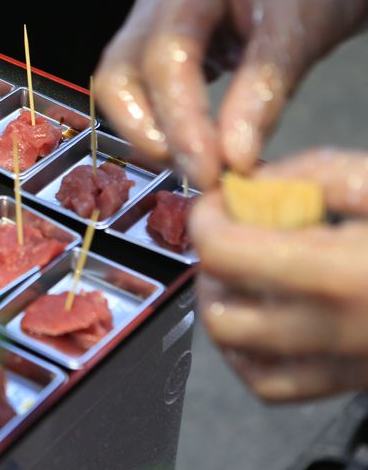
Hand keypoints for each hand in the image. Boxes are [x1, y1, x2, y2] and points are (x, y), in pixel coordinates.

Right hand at [93, 0, 367, 187]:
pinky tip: (197, 145)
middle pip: (119, 73)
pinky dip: (165, 122)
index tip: (207, 169)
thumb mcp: (301, 29)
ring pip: (123, 85)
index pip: (165, 55)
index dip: (180, 119)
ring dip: (151, 131)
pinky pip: (146, 88)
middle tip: (193, 171)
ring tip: (197, 164)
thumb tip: (234, 160)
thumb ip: (264, 93)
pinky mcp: (163, 42)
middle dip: (146, 129)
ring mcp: (153, 18)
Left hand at [191, 148, 367, 401]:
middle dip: (210, 265)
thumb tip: (252, 182)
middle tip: (229, 233)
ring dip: (225, 306)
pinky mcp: (354, 383)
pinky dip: (249, 353)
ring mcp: (345, 366)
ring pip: (238, 353)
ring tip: (246, 271)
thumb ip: (316, 175)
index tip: (216, 200)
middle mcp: (335, 330)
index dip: (206, 218)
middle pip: (220, 308)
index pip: (224, 253)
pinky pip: (273, 385)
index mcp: (340, 273)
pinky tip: (265, 316)